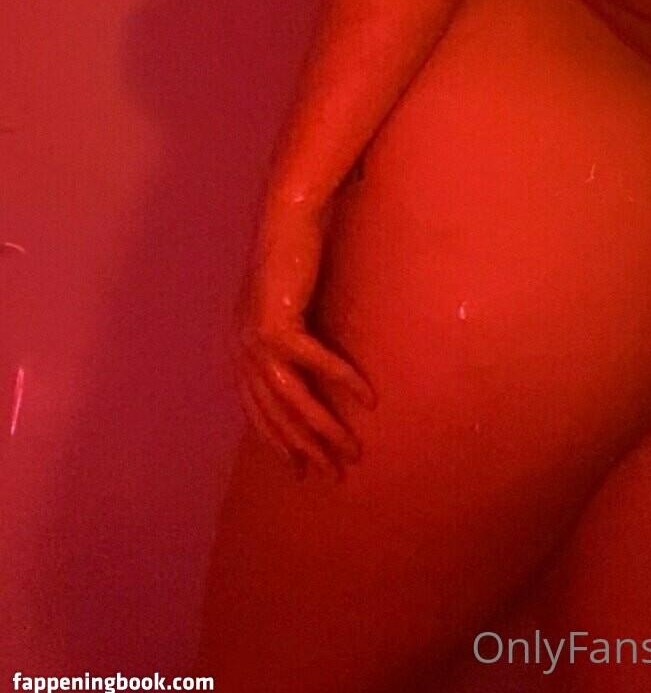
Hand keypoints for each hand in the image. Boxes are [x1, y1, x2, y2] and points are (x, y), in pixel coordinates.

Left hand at [231, 191, 375, 479]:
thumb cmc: (290, 257)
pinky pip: (317, 362)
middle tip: (335, 473)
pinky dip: (342, 380)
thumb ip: (290, 335)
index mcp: (241, 350)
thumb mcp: (286, 305)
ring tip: (352, 449)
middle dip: (306, 448)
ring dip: (324, 427)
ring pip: (293, 399)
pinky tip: (367, 397)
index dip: (281, 443)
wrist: (285, 219)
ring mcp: (258, 339)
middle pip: (276, 415)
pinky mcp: (280, 323)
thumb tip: (309, 364)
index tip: (304, 469)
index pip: (260, 412)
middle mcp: (244, 350)